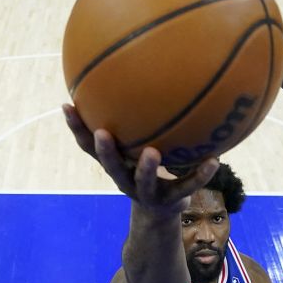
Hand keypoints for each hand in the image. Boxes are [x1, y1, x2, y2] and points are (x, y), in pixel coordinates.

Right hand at [63, 105, 217, 215]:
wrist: (162, 211)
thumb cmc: (147, 167)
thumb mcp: (138, 145)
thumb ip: (134, 119)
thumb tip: (134, 70)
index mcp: (115, 163)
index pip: (88, 145)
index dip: (76, 127)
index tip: (67, 105)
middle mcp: (125, 178)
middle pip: (110, 166)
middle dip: (105, 150)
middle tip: (103, 133)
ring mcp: (147, 193)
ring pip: (143, 182)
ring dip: (147, 169)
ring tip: (152, 153)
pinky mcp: (171, 200)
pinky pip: (187, 186)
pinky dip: (201, 174)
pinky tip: (215, 160)